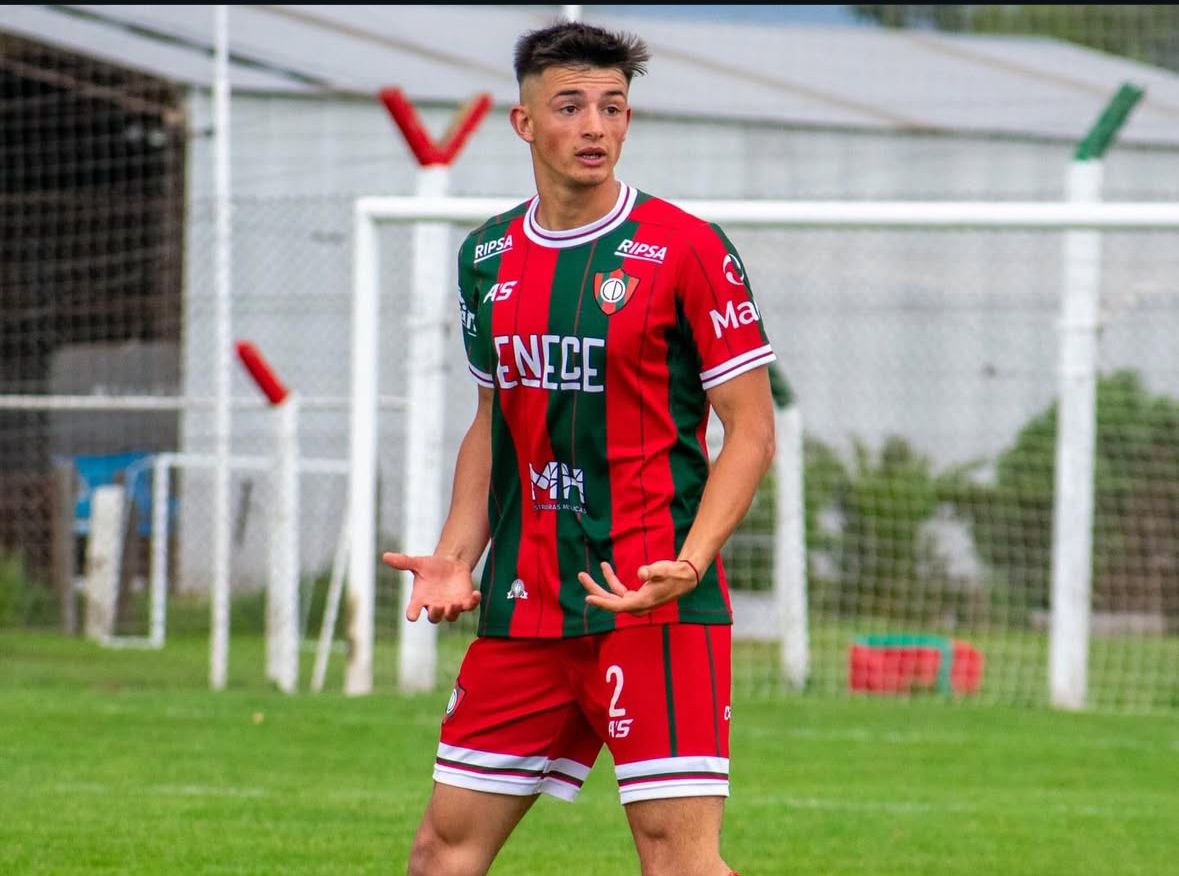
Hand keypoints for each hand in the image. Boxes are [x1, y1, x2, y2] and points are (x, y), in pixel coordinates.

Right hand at [382, 552, 481, 622]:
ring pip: (452, 616)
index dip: (412, 614)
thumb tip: (385, 556)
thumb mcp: (418, 563)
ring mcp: (450, 606)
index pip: (413, 611)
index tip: (412, 616)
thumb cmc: (431, 566)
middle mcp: (435, 606)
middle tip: (438, 606)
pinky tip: (476, 593)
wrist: (450, 564)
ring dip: (453, 612)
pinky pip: (470, 607)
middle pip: (434, 617)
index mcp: (421, 599)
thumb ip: (403, 562)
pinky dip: (473, 602)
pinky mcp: (465, 602)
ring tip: (456, 603)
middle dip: (436, 613)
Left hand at [578, 560, 698, 615]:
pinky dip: (611, 580)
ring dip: (599, 585)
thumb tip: (641, 573)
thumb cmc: (674, 574)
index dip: (602, 603)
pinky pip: (618, 590)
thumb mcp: (664, 570)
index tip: (588, 598)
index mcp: (642, 602)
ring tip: (584, 574)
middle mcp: (637, 605)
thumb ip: (653, 571)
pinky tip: (605, 568)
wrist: (684, 579)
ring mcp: (635, 601)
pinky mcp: (636, 596)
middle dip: (594, 590)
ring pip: (612, 596)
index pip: (617, 605)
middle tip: (581, 576)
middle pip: (610, 601)